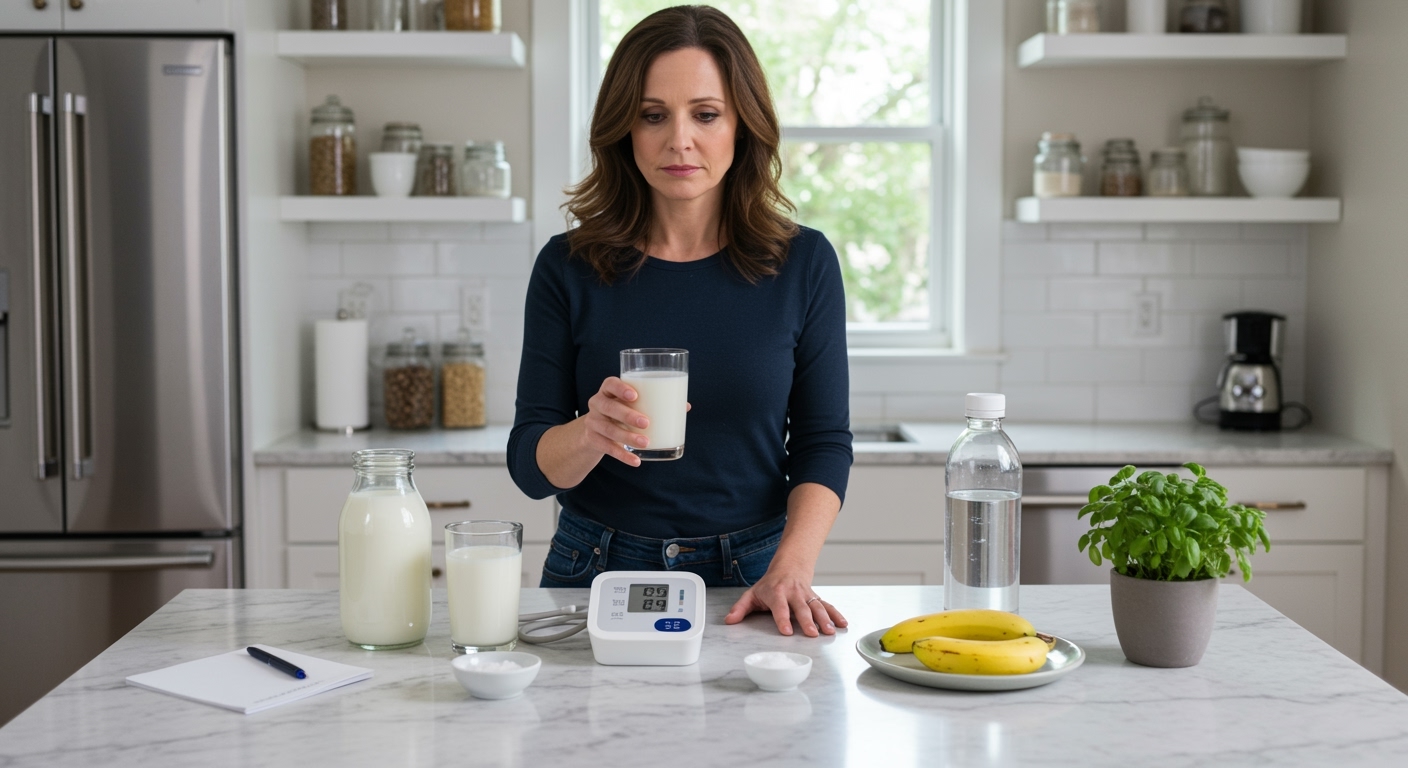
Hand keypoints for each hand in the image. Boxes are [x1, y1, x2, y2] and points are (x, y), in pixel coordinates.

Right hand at [580, 377, 649, 466]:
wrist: (593, 432)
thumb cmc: (620, 412)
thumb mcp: (630, 405)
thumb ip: (653, 403)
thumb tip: (685, 406)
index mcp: (608, 391)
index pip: (610, 384)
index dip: (620, 388)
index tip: (635, 395)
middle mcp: (597, 404)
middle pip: (608, 407)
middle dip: (627, 415)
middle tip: (646, 423)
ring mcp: (592, 422)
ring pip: (608, 429)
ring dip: (627, 437)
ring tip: (645, 443)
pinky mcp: (592, 439)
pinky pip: (607, 448)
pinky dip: (623, 456)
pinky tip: (636, 461)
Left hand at [723, 563, 847, 637]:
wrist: (789, 566)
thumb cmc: (769, 584)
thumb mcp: (752, 594)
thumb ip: (740, 608)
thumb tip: (729, 621)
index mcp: (776, 593)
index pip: (779, 607)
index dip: (782, 619)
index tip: (786, 632)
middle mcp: (793, 593)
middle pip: (801, 608)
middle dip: (808, 621)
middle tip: (812, 634)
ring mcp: (807, 595)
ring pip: (817, 606)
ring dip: (825, 619)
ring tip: (830, 632)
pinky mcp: (816, 597)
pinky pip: (828, 605)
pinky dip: (836, 614)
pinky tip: (843, 624)